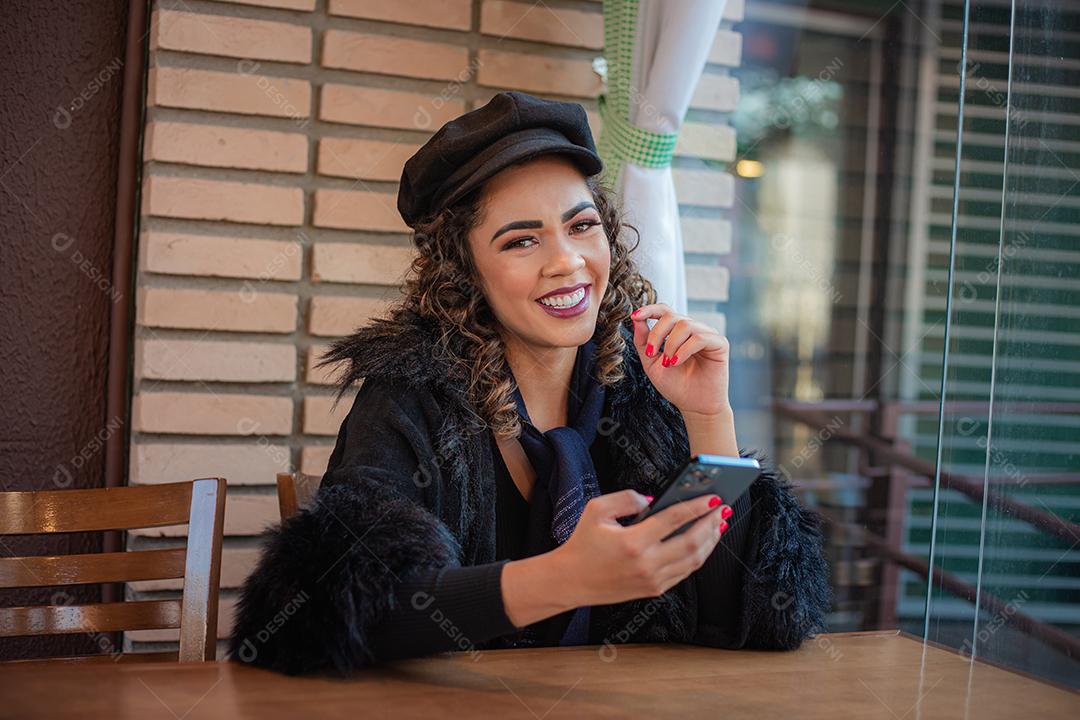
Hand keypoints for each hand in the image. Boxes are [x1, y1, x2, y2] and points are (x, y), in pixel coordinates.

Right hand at [552, 489, 732, 607]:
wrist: (571, 581)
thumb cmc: (582, 544)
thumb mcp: (596, 510)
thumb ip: (626, 498)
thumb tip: (653, 500)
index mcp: (632, 542)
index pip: (673, 520)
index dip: (695, 507)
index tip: (711, 498)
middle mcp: (646, 564)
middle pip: (691, 543)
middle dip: (711, 524)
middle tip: (722, 509)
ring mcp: (652, 580)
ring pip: (693, 560)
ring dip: (710, 541)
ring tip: (718, 524)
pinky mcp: (655, 589)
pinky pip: (685, 572)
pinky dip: (698, 556)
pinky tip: (703, 543)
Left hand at [630, 304, 730, 416]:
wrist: (693, 406)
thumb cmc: (675, 386)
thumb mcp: (651, 363)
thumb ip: (643, 342)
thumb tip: (636, 319)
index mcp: (677, 332)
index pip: (665, 310)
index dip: (650, 309)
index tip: (635, 316)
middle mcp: (693, 329)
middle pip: (672, 316)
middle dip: (657, 334)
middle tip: (651, 353)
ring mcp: (707, 335)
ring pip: (685, 325)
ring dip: (671, 344)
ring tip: (668, 363)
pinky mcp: (720, 344)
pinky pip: (700, 337)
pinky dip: (684, 349)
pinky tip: (676, 362)